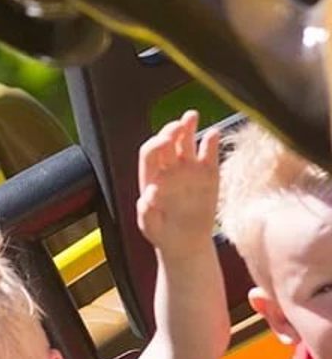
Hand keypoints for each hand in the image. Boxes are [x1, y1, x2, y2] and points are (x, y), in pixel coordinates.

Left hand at [137, 110, 220, 257]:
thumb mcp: (150, 227)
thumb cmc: (164, 234)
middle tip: (178, 126)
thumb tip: (147, 195)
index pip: (149, 153)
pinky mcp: (208, 174)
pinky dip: (211, 142)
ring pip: (186, 142)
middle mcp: (168, 169)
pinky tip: (213, 133)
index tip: (163, 143)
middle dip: (171, 131)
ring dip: (188, 126)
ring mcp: (189, 170)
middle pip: (167, 142)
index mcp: (151, 177)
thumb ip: (146, 213)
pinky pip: (209, 154)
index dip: (155, 145)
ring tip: (191, 116)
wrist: (186, 243)